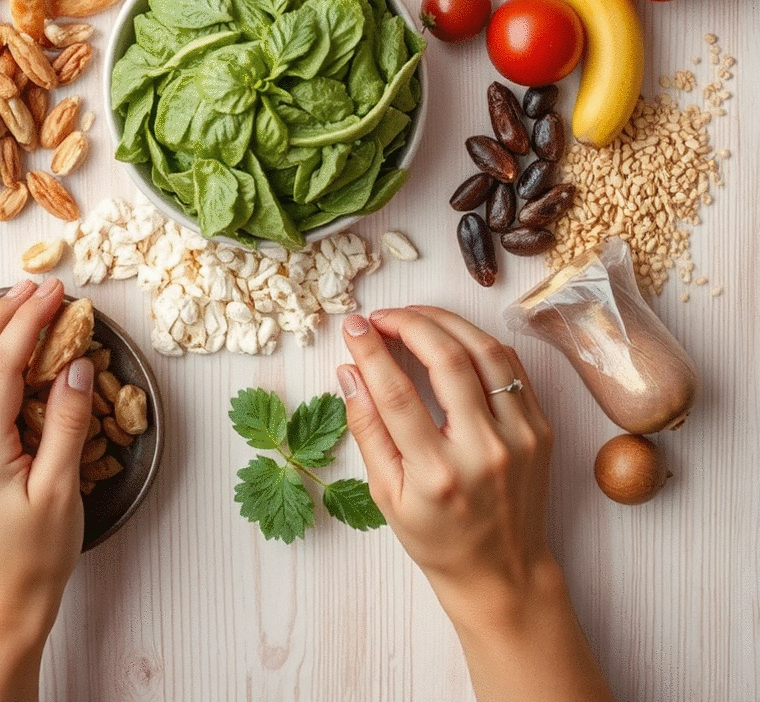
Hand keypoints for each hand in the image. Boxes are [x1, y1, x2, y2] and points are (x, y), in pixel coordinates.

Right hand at [338, 307, 615, 701]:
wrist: (503, 572)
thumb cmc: (438, 538)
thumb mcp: (387, 496)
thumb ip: (367, 429)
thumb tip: (349, 371)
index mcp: (439, 475)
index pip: (398, 393)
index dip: (372, 351)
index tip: (354, 326)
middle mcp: (484, 451)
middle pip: (447, 359)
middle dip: (409, 323)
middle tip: (381, 316)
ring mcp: (520, 437)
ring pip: (485, 352)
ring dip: (445, 322)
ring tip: (414, 316)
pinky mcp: (540, 428)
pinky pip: (511, 366)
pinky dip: (478, 341)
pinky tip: (452, 335)